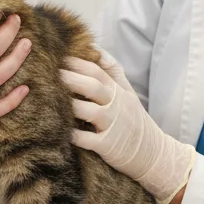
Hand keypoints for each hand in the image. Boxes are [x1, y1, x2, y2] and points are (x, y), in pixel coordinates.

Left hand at [61, 56, 192, 203]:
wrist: (153, 153)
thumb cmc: (135, 121)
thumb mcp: (129, 93)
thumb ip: (114, 72)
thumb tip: (97, 50)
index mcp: (118, 92)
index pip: (98, 72)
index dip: (78, 63)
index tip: (59, 56)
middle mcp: (116, 106)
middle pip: (93, 87)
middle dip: (71, 79)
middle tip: (49, 72)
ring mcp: (112, 126)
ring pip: (90, 111)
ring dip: (71, 105)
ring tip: (50, 99)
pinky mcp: (108, 146)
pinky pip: (89, 140)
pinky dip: (75, 135)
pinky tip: (61, 130)